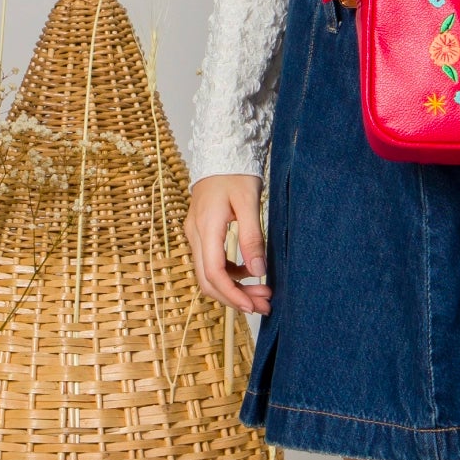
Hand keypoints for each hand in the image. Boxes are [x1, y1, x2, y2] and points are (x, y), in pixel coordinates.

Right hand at [185, 173, 270, 313]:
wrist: (221, 153)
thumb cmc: (236, 173)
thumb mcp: (250, 202)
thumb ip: (252, 237)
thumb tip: (258, 272)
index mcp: (206, 227)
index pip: (213, 272)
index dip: (232, 294)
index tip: (253, 306)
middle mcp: (195, 234)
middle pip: (208, 280)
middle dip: (235, 298)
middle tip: (264, 305)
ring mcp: (195, 234)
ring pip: (208, 274)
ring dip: (233, 288)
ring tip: (262, 293)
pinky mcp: (201, 233)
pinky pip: (210, 262)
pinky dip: (229, 274)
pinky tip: (249, 273)